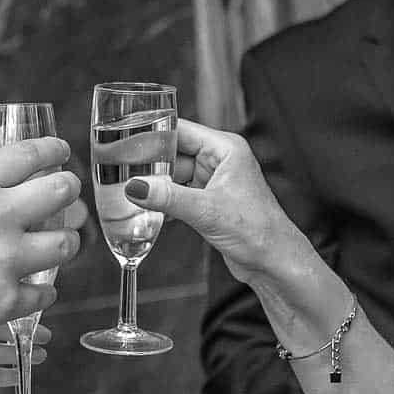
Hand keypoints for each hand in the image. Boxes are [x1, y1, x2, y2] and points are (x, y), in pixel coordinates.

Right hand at [0, 136, 81, 348]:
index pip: (29, 154)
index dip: (52, 150)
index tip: (60, 152)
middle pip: (60, 190)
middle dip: (69, 190)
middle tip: (67, 196)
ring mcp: (6, 258)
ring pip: (64, 243)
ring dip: (65, 243)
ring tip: (59, 246)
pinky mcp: (6, 300)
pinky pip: (45, 293)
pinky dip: (43, 291)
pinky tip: (37, 290)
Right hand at [123, 118, 315, 288]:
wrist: (274, 263)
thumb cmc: (259, 231)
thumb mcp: (206, 211)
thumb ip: (167, 197)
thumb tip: (135, 186)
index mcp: (225, 149)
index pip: (179, 130)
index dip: (151, 134)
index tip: (123, 139)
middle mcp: (219, 161)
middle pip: (172, 153)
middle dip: (148, 163)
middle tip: (118, 171)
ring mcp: (213, 182)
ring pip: (173, 176)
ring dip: (155, 186)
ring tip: (128, 192)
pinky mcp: (209, 202)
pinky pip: (178, 194)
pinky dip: (163, 201)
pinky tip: (146, 210)